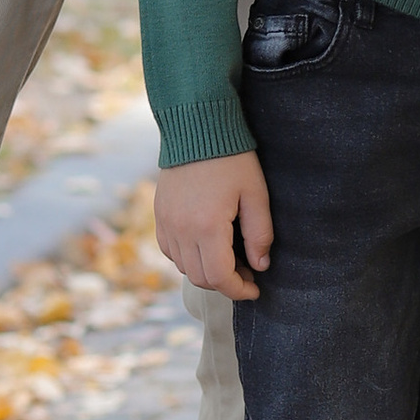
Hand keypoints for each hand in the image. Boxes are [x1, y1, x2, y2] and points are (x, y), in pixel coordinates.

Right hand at [153, 152, 273, 300]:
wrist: (196, 128)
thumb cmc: (232, 159)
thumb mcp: (255, 194)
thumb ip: (260, 234)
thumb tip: (261, 265)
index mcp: (207, 227)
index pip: (220, 277)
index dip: (239, 290)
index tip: (255, 288)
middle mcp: (181, 230)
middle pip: (201, 277)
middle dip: (225, 283)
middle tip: (247, 272)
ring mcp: (166, 223)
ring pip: (184, 267)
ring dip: (206, 271)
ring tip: (229, 258)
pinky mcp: (158, 215)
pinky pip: (170, 251)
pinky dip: (188, 257)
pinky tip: (206, 245)